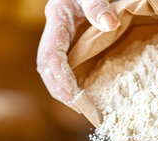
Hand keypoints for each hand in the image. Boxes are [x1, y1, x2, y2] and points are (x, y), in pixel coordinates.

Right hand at [37, 0, 118, 125]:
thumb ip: (97, 4)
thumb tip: (110, 23)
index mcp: (57, 19)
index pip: (51, 56)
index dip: (62, 79)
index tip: (77, 98)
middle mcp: (54, 32)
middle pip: (47, 70)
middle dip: (62, 93)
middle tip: (85, 112)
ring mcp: (60, 39)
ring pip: (53, 72)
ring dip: (65, 93)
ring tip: (84, 110)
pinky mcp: (69, 44)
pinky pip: (65, 69)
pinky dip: (72, 85)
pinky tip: (85, 97)